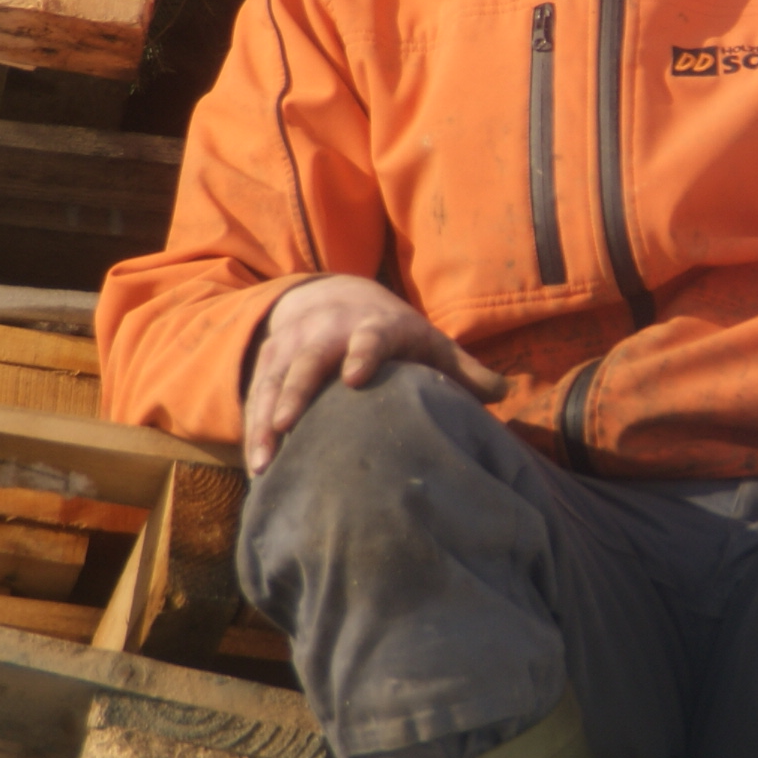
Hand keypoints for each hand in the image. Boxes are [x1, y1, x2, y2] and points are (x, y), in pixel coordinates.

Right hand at [243, 276, 505, 471]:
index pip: (370, 337)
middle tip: (286, 427)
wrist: (334, 295)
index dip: (364, 353)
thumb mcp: (428, 342)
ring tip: (263, 462)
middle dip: (296, 393)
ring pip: (274, 380)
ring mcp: (293, 343)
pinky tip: (255, 462)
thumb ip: (463, 369)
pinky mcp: (269, 358)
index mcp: (375, 326)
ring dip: (265, 420)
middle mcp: (328, 331)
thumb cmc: (392, 331)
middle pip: (309, 360)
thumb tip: (505, 393)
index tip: (356, 377)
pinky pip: (256, 392)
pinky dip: (252, 425)